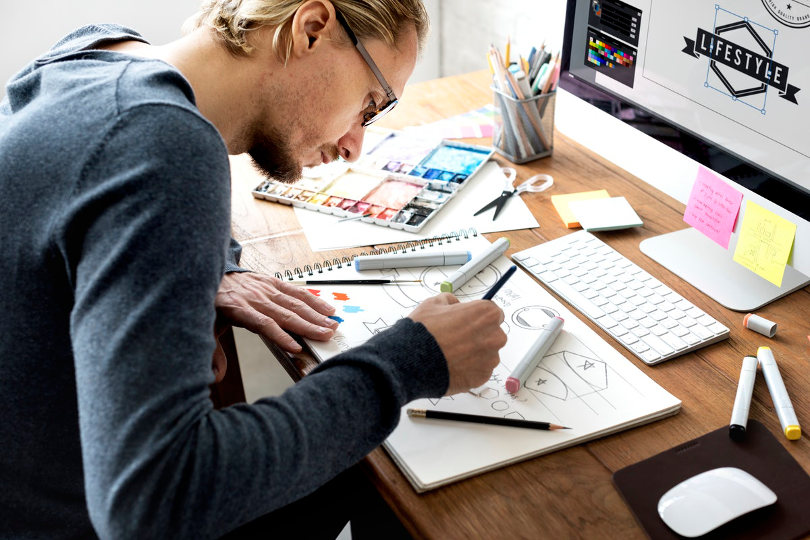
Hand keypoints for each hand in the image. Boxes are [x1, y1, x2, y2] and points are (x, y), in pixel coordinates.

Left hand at [215, 272, 338, 353]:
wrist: (209, 273)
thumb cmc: (211, 302)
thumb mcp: (206, 328)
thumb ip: (213, 354)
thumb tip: (216, 377)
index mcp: (238, 309)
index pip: (263, 324)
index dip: (280, 336)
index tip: (296, 348)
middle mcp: (255, 297)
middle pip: (285, 314)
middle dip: (308, 326)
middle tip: (326, 336)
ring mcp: (265, 288)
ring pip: (294, 302)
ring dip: (315, 315)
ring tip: (332, 325)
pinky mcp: (272, 282)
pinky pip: (295, 291)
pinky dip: (313, 300)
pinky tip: (326, 308)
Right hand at [408, 293, 506, 394]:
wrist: (412, 361)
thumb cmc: (424, 332)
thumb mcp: (433, 304)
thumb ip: (450, 301)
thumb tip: (454, 304)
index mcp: (486, 314)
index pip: (493, 313)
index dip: (479, 318)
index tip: (469, 322)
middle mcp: (494, 336)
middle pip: (493, 334)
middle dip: (479, 336)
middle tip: (458, 339)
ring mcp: (490, 358)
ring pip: (487, 354)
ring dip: (475, 354)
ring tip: (452, 354)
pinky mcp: (483, 377)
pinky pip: (480, 370)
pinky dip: (470, 369)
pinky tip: (453, 365)